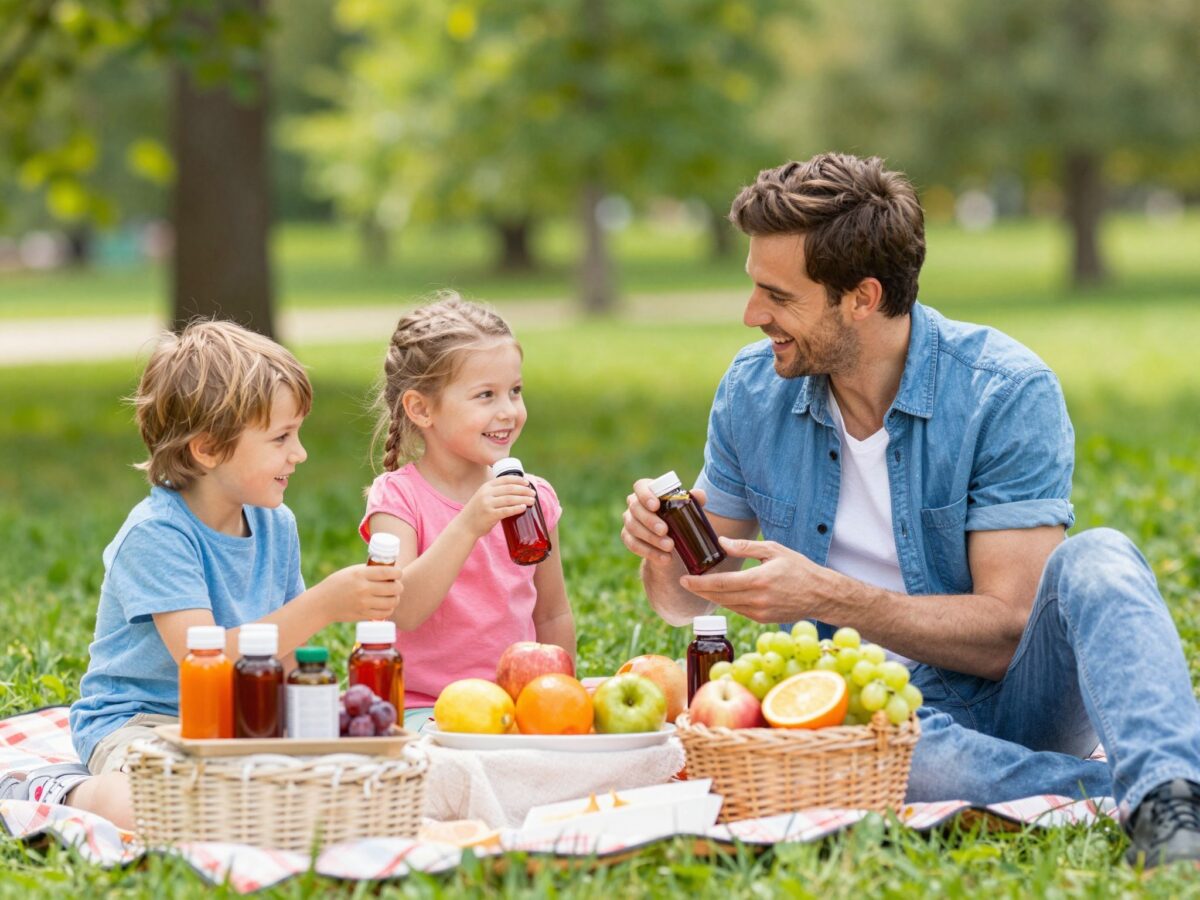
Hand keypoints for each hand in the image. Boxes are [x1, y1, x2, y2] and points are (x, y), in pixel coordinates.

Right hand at [320, 563, 402, 622]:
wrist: (322, 603)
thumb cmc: (337, 584)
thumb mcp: (351, 571)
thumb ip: (369, 570)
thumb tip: (389, 569)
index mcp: (360, 574)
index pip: (387, 572)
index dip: (398, 572)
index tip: (399, 572)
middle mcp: (363, 589)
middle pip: (393, 588)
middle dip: (399, 586)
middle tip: (397, 585)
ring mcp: (364, 604)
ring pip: (392, 602)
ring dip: (396, 598)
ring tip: (393, 595)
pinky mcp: (363, 615)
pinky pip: (384, 613)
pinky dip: (389, 609)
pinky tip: (387, 605)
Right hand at [460, 474, 535, 537]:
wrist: (465, 525)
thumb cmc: (478, 512)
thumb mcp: (483, 497)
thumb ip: (495, 493)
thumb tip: (517, 492)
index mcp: (486, 487)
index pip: (505, 479)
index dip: (518, 480)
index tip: (527, 483)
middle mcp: (486, 493)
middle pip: (510, 489)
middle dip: (524, 490)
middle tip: (533, 493)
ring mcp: (487, 504)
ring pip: (510, 499)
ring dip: (523, 499)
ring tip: (532, 501)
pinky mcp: (490, 515)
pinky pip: (506, 511)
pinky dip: (516, 508)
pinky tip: (523, 508)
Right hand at [621, 478, 709, 566]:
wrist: (672, 539)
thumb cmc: (679, 516)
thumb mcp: (689, 508)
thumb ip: (694, 499)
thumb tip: (699, 494)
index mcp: (647, 490)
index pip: (640, 486)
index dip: (645, 495)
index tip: (656, 506)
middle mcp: (634, 504)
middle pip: (635, 508)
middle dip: (650, 520)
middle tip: (665, 530)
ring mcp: (629, 521)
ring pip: (633, 528)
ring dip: (651, 538)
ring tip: (669, 546)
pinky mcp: (628, 537)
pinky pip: (633, 544)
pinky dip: (649, 552)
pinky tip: (664, 558)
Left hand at [678, 536, 834, 622]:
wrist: (821, 594)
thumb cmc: (799, 568)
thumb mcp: (774, 550)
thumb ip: (746, 547)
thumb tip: (721, 542)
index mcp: (759, 580)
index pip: (720, 584)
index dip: (699, 583)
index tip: (684, 579)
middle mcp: (758, 600)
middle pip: (719, 597)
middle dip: (700, 590)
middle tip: (686, 582)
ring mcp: (760, 613)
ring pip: (727, 606)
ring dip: (712, 597)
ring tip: (700, 586)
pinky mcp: (763, 620)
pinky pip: (738, 611)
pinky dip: (727, 602)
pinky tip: (721, 593)